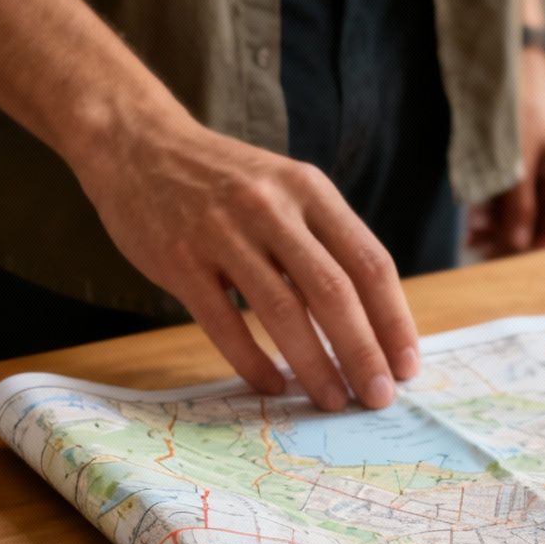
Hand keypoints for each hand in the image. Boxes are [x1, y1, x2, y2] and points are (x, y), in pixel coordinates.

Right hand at [69, 109, 419, 411]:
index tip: (407, 365)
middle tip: (378, 397)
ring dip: (315, 364)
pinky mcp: (180, 259)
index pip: (369, 262)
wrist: (138, 144)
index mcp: (310, 190)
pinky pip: (224, 323)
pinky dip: (252, 360)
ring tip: (332, 400)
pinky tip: (271, 386)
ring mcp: (223, 233)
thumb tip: (371, 321)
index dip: (393, 320)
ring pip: (284, 311)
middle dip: (363, 352)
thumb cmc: (224, 181)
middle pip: (334, 291)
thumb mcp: (285, 188)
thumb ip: (324, 240)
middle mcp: (272, 208)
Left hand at [468, 49, 544, 257]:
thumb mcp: (517, 156)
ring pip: (520, 217)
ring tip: (469, 241)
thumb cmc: (520, 101)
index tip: (502, 262)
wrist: (508, 60)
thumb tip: (516, 243)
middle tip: (478, 254)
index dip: (532, 252)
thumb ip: (518, 201)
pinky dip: (489, 213)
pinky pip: (506, 200)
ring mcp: (536, 176)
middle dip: (510, 243)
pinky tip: (470, 224)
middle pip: (538, 228)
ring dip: (496, 230)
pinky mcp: (517, 169)